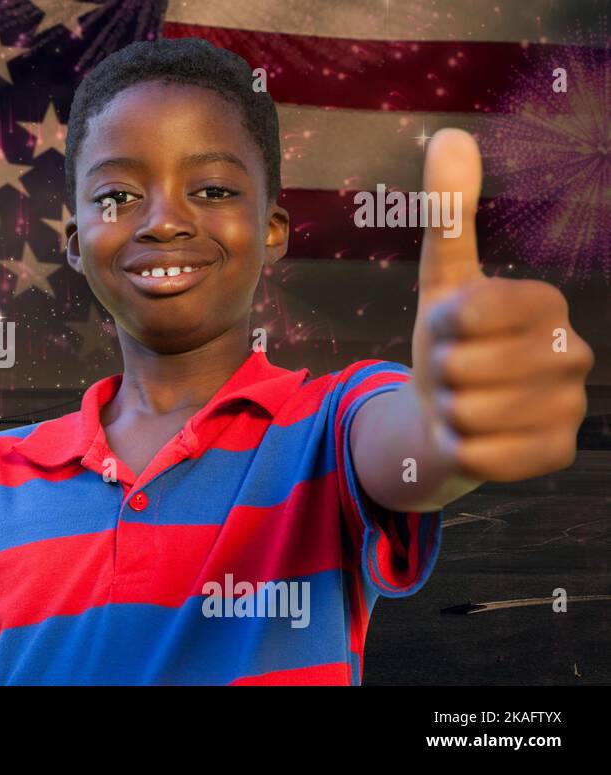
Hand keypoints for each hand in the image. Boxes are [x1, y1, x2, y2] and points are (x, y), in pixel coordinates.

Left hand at [411, 128, 594, 481]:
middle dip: (438, 375)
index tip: (449, 330)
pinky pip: (487, 456)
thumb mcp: (442, 279)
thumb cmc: (448, 343)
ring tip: (461, 404)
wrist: (446, 417)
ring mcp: (571, 406)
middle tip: (452, 375)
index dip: (441, 326)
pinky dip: (463, 450)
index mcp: (546, 303)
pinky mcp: (557, 453)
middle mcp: (572, 352)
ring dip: (447, 413)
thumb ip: (449, 214)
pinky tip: (474, 438)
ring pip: (471, 413)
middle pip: (463, 367)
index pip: (470, 311)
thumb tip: (449, 134)